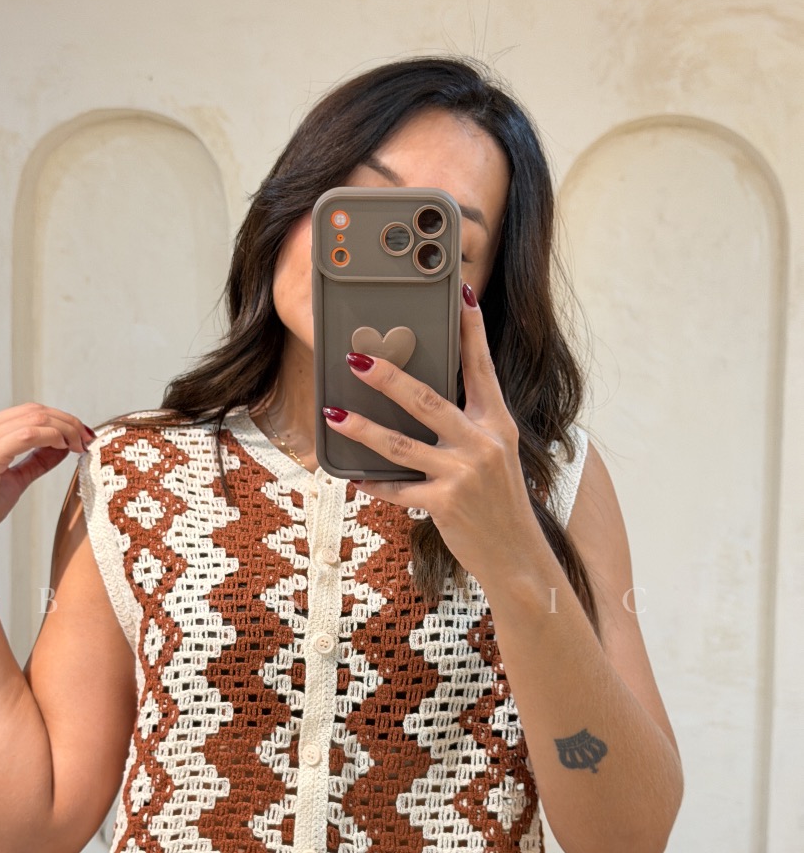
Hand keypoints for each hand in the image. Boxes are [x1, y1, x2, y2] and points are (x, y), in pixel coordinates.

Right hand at [0, 403, 93, 561]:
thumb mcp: (16, 479)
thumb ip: (37, 461)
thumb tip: (63, 448)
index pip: (31, 412)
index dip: (62, 420)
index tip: (83, 436)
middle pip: (36, 411)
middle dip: (68, 422)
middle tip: (88, 439)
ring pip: (35, 419)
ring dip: (65, 429)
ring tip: (80, 445)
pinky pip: (27, 435)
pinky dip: (51, 437)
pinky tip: (64, 448)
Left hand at [322, 286, 538, 587]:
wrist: (519, 557)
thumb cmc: (501, 502)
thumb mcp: (497, 456)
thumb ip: (469, 427)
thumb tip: (424, 400)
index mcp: (498, 424)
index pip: (482, 368)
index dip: (471, 330)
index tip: (460, 295)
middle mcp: (482, 443)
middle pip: (427, 400)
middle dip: (388, 377)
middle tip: (356, 358)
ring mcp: (463, 474)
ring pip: (400, 445)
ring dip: (361, 428)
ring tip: (333, 413)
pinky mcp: (445, 504)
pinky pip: (398, 489)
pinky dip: (373, 484)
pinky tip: (353, 477)